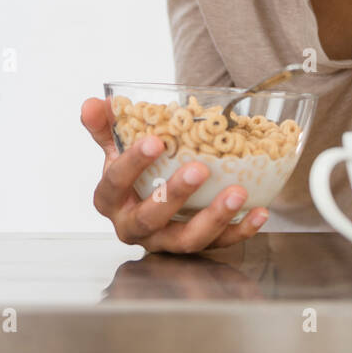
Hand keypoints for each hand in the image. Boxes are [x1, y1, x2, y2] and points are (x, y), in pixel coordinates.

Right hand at [81, 97, 268, 252]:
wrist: (151, 207)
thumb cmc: (135, 176)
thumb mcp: (117, 151)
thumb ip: (106, 127)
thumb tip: (92, 103)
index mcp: (111, 201)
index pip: (115, 184)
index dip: (132, 164)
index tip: (154, 142)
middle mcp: (134, 227)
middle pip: (150, 218)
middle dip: (174, 195)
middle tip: (199, 169)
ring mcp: (165, 242)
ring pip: (186, 240)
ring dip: (213, 218)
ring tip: (237, 193)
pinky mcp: (195, 249)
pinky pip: (219, 245)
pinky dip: (240, 231)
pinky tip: (259, 212)